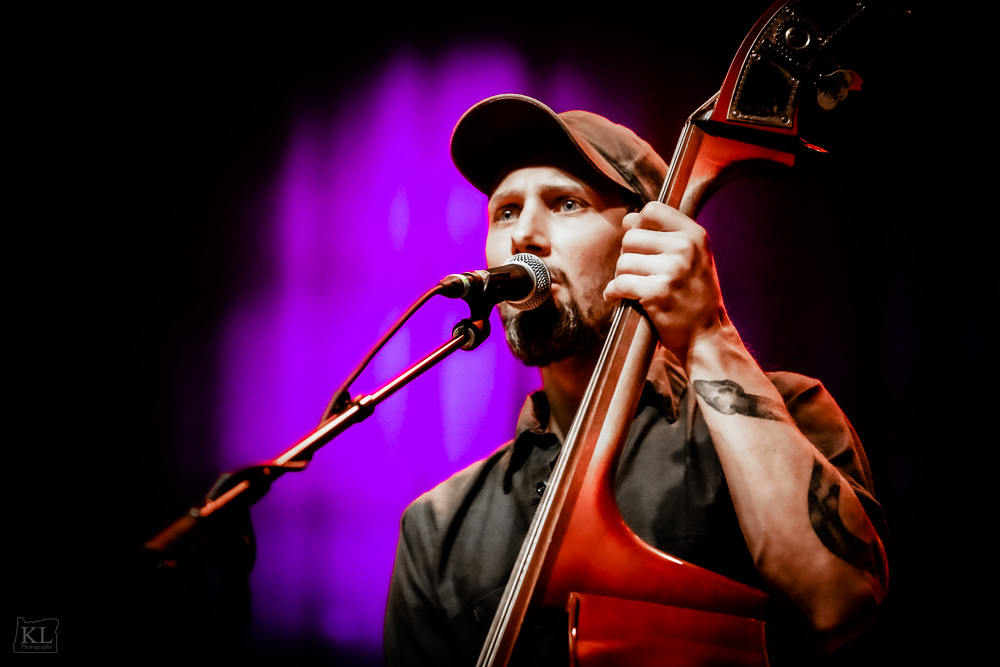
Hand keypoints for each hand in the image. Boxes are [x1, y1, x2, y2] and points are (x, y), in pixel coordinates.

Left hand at [603, 202, 727, 353]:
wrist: (706, 336)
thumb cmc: (695, 297)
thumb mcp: (692, 259)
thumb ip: (663, 236)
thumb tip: (628, 219)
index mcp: (694, 235)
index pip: (652, 210)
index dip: (638, 225)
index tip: (640, 244)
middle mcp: (685, 248)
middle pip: (631, 238)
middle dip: (628, 257)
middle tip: (640, 275)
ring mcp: (672, 270)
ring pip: (623, 262)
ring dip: (622, 277)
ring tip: (636, 288)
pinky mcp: (657, 292)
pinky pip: (619, 284)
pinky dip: (613, 292)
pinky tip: (619, 297)